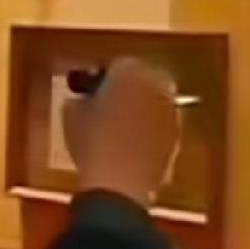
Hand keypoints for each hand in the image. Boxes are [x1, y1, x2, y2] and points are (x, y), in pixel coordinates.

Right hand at [62, 56, 181, 209]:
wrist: (120, 184)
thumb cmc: (91, 143)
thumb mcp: (72, 115)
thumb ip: (81, 99)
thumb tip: (84, 99)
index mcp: (129, 71)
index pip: (117, 64)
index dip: (102, 77)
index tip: (90, 90)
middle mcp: (157, 84)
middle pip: (142, 79)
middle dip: (127, 89)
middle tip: (108, 105)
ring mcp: (171, 111)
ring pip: (154, 101)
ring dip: (140, 109)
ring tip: (119, 127)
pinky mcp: (177, 136)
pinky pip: (160, 124)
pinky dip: (149, 129)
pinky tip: (132, 145)